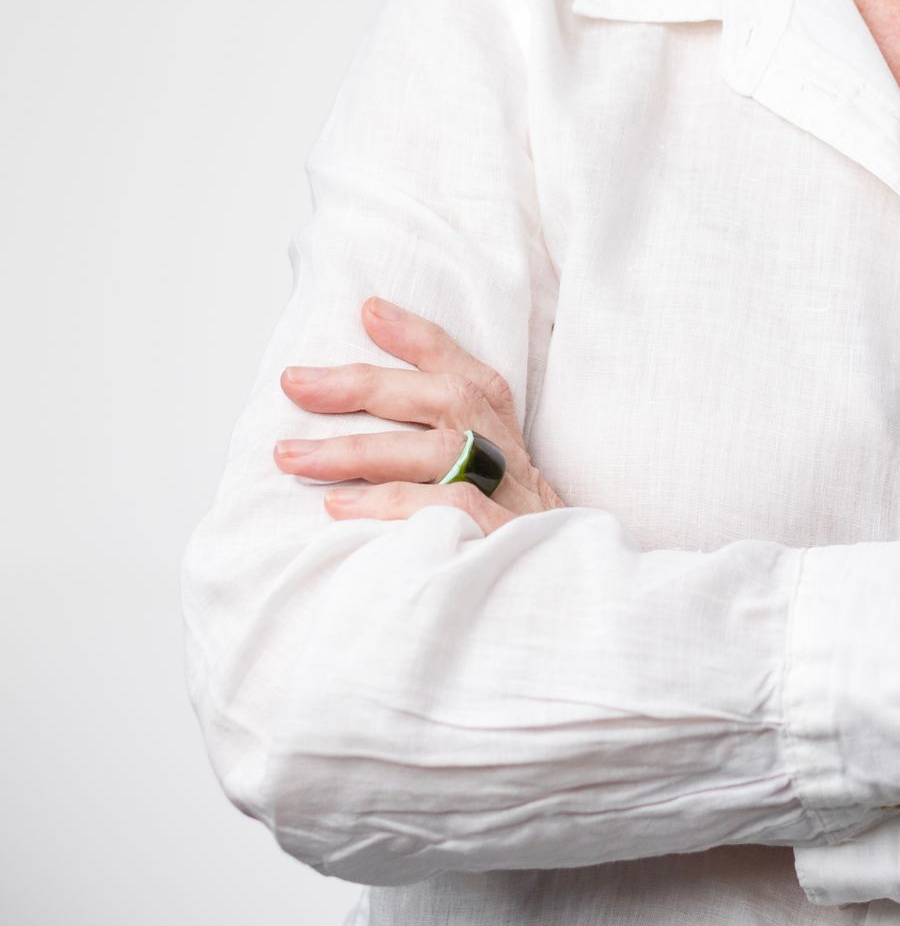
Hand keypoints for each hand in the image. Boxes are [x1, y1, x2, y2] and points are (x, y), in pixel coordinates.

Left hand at [274, 297, 561, 532]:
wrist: (581, 615)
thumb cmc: (518, 560)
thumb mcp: (494, 502)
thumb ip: (441, 471)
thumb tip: (355, 453)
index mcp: (508, 444)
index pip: (467, 376)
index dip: (421, 339)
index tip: (369, 310)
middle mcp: (513, 463)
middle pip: (444, 402)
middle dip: (363, 385)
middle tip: (295, 382)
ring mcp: (514, 502)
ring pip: (436, 453)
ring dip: (357, 450)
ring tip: (291, 457)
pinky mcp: (506, 544)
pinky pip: (448, 512)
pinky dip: (392, 505)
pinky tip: (339, 511)